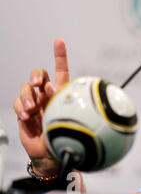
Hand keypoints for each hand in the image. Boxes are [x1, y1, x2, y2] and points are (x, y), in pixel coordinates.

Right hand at [13, 38, 69, 175]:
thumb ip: (64, 104)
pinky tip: (27, 116)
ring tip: (31, 108)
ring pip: (25, 88)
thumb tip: (58, 91)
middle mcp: (46, 94)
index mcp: (61, 91)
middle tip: (38, 83)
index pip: (61, 69)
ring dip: (27, 95)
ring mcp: (34, 102)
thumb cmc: (65, 135)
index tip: (59, 41)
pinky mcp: (23, 111)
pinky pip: (18, 103)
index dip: (59, 55)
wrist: (51, 152)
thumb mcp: (70, 118)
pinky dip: (21, 107)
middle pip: (38, 74)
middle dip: (36, 75)